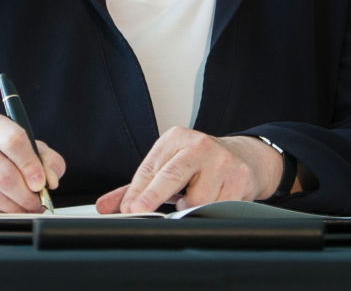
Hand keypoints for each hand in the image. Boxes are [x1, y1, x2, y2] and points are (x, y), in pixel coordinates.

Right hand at [0, 113, 65, 212]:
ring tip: (25, 207)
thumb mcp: (27, 148)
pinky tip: (7, 209)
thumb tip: (51, 179)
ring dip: (16, 208)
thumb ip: (47, 160)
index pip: (14, 141)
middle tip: (37, 202)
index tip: (42, 183)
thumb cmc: (0, 155)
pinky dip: (0, 214)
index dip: (31, 165)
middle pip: (4, 175)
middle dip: (26, 195)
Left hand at [95, 128, 281, 213]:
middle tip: (137, 210)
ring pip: (197, 200)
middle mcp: (198, 145)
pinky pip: (219, 207)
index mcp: (175, 138)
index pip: (150, 167)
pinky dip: (211, 212)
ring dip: (190, 209)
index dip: (137, 190)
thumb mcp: (166, 167)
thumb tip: (106, 206)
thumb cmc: (198, 165)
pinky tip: (214, 200)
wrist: (245, 159)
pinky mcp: (240, 179)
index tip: (127, 207)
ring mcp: (222, 161)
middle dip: (152, 195)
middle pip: (172, 175)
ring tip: (194, 200)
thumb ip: (136, 187)